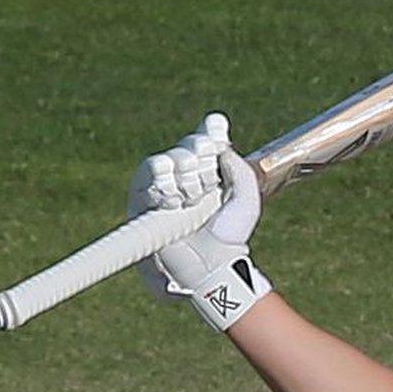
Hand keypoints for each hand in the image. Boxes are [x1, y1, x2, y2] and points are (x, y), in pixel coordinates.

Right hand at [127, 113, 271, 329]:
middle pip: (190, 145)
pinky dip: (162, 180)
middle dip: (200, 159)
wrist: (211, 262)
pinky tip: (174, 198)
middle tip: (206, 186)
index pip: (210, 137)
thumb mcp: (246, 199)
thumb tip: (222, 148)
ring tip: (191, 196)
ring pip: (170, 157)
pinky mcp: (146, 197)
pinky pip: (147, 174)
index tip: (218, 130)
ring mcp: (168, 184)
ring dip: (183, 172)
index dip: (212, 129)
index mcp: (214, 172)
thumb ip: (240, 170)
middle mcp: (190, 174)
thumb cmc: (230, 234)